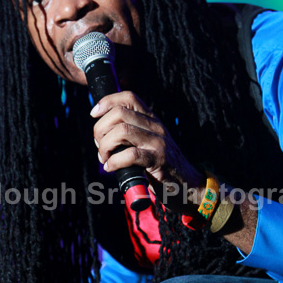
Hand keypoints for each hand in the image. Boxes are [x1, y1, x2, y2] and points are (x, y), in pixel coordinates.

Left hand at [91, 91, 203, 212]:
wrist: (188, 185)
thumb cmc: (161, 166)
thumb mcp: (148, 143)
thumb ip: (131, 135)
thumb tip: (101, 134)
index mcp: (151, 119)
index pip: (129, 97)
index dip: (107, 101)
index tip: (94, 113)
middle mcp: (155, 126)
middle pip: (119, 113)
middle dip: (100, 129)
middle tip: (99, 146)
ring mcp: (158, 142)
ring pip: (122, 131)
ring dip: (105, 145)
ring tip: (104, 158)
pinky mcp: (158, 160)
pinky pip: (130, 155)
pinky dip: (114, 162)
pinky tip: (111, 168)